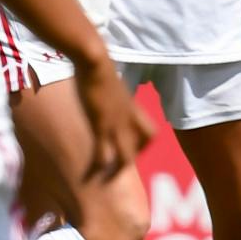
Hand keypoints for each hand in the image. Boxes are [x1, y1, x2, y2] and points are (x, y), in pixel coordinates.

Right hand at [73, 55, 155, 179]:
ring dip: (119, 169)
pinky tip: (90, 175)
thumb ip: (110, 90)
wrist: (94, 60)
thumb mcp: (109, 81)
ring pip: (127, 155)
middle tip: (121, 165)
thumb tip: (103, 87)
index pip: (150, 131)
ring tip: (108, 179)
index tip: (133, 148)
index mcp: (133, 106)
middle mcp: (129, 117)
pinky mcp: (101, 124)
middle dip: (135, 157)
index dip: (145, 143)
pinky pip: (103, 153)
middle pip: (145, 144)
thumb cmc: (97, 64)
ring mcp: (117, 123)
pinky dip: (99, 167)